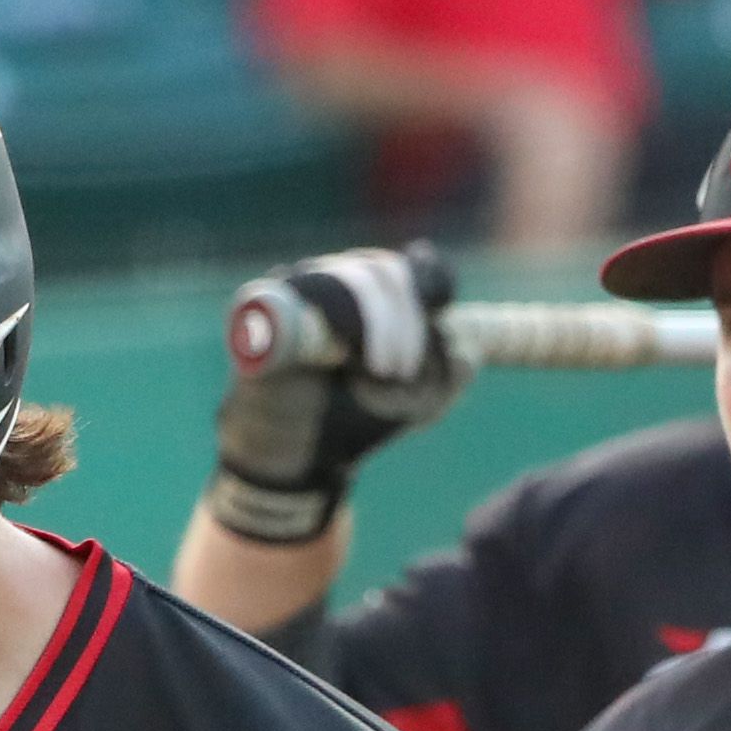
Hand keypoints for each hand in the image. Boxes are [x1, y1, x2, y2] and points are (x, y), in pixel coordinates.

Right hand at [208, 245, 459, 545]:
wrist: (294, 463)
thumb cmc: (348, 426)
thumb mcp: (411, 404)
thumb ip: (442, 378)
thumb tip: (468, 355)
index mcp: (367, 296)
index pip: (405, 267)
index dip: (430, 281)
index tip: (442, 312)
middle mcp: (330, 282)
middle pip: (382, 269)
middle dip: (407, 317)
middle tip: (407, 369)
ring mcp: (293, 291)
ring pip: (350, 276)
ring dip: (378, 320)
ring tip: (385, 372)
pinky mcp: (262, 309)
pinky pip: (305, 291)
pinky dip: (338, 317)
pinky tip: (347, 360)